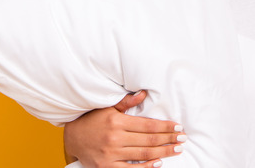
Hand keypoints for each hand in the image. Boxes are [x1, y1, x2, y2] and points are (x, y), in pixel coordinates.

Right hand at [64, 90, 185, 167]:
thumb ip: (126, 103)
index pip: (148, 125)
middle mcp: (115, 138)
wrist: (72, 138)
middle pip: (149, 140)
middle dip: (168, 139)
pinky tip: (159, 163)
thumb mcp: (108, 108)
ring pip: (143, 154)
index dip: (165, 126)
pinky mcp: (107, 167)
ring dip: (163, 152)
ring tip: (176, 150)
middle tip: (183, 139)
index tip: (178, 127)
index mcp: (117, 121)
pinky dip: (146, 167)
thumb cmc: (92, 120)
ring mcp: (111, 154)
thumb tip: (143, 94)